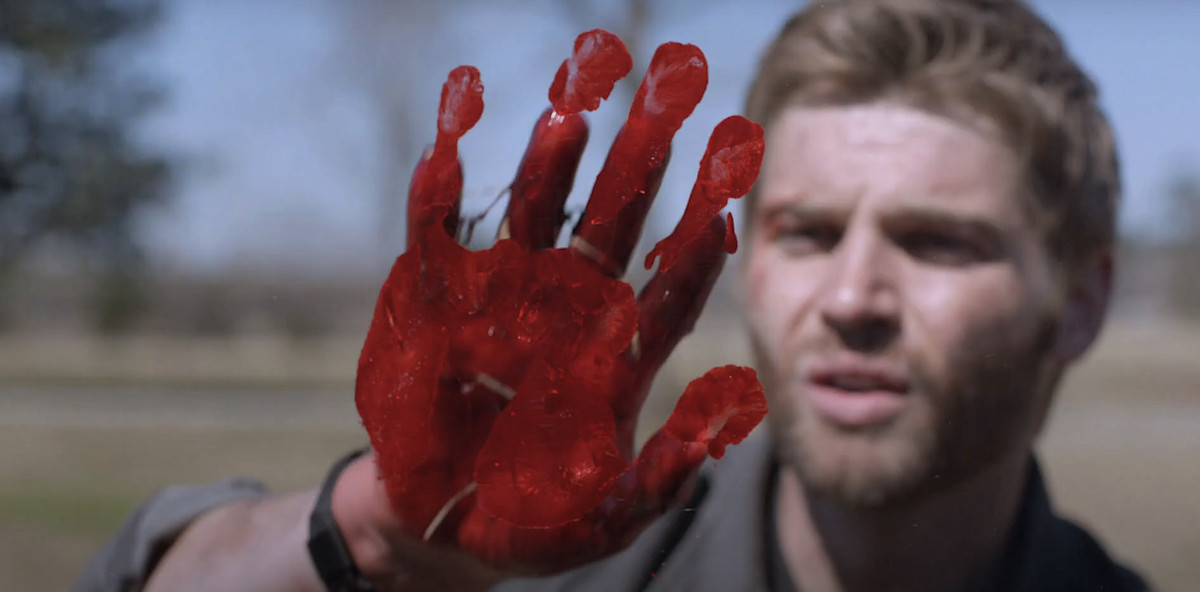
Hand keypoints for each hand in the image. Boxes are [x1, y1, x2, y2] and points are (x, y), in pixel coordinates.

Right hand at [354, 29, 766, 575]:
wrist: (442, 526)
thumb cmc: (530, 522)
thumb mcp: (602, 520)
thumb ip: (655, 483)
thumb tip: (713, 437)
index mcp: (618, 359)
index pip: (670, 290)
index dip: (696, 244)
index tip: (724, 193)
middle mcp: (569, 316)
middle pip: (610, 231)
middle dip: (636, 171)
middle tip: (664, 106)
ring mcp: (504, 303)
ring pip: (535, 219)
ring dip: (551, 167)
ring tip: (570, 113)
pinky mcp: (439, 307)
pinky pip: (438, 242)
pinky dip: (438, 199)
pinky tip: (445, 147)